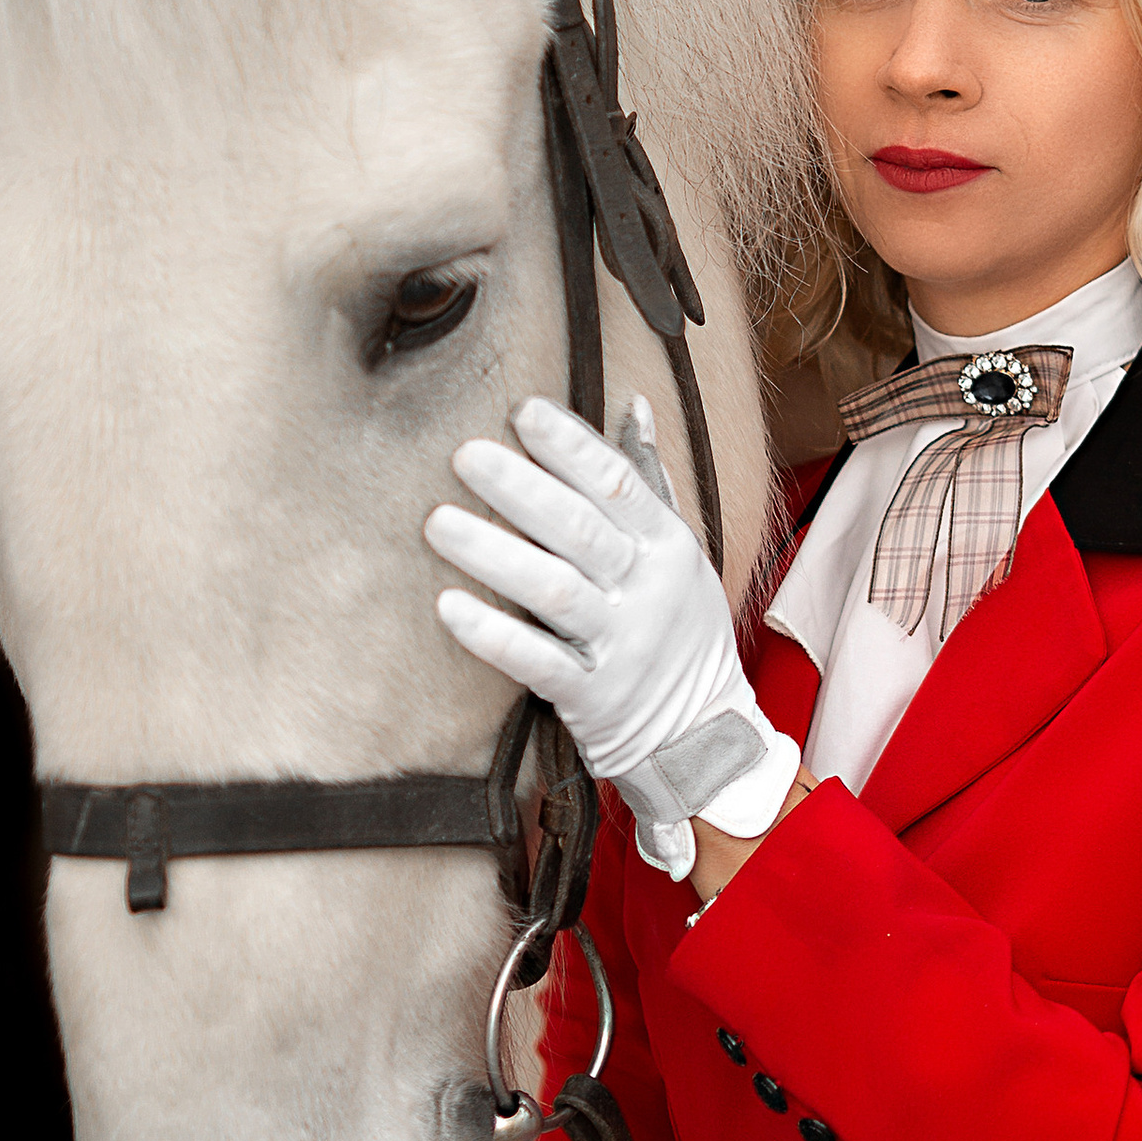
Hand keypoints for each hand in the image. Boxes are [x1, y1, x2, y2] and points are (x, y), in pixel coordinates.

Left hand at [428, 395, 799, 877]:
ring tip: (438, 522)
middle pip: (581, 531)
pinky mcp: (592, 697)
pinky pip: (538, 663)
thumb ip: (651, 482)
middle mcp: (647, 591)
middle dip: (521, 489)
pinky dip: (494, 635)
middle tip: (465, 454)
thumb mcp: (682, 553)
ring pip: (555, 594)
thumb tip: (635, 406)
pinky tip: (449, 607)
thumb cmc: (681, 630)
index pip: (619, 484)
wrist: (703, 735)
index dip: (570, 445)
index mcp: (668, 547)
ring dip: (495, 555)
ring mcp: (621, 646)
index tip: (523, 409)